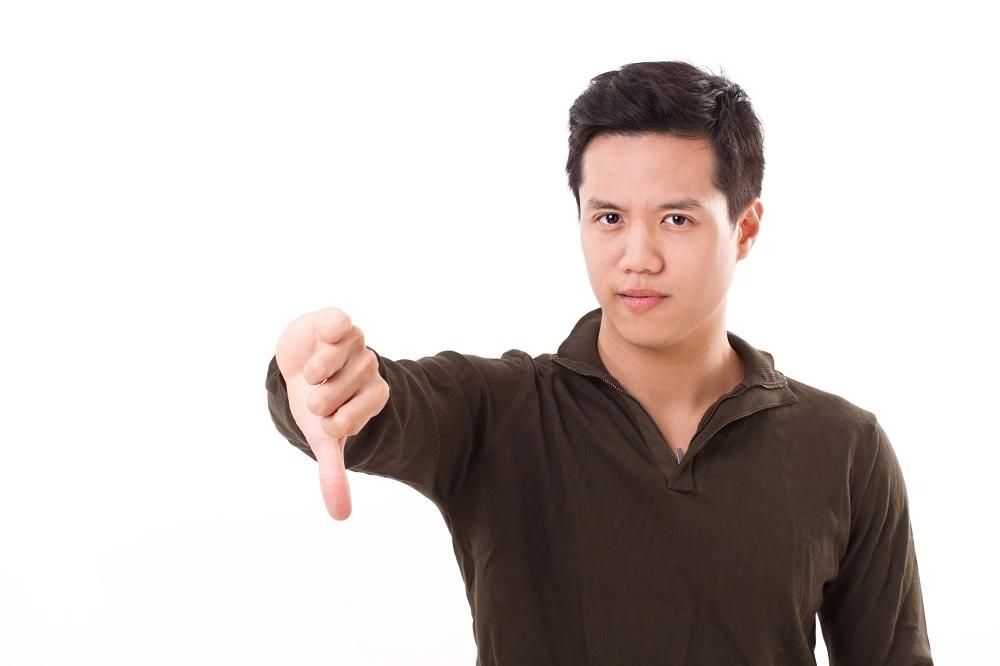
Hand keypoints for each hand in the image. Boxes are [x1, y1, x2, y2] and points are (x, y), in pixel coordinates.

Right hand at [276, 308, 389, 519]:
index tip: (328, 420)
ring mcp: (356, 345)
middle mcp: (370, 369)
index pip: (357, 416)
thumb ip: (334, 474)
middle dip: (320, 397)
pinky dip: (329, 333)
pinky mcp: (338, 322)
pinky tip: (323, 338)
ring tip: (312, 374)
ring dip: (317, 370)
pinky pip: (340, 324)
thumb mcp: (323, 438)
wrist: (300, 363)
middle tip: (316, 394)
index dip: (336, 420)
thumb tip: (341, 516)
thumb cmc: (316, 403)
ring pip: (337, 358)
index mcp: (374, 397)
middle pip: (341, 389)